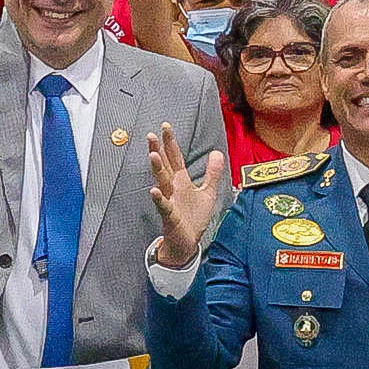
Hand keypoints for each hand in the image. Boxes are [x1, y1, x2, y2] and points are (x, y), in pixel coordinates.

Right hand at [144, 125, 229, 266]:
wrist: (187, 242)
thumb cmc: (194, 218)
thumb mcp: (207, 193)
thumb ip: (212, 173)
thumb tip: (217, 152)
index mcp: (181, 181)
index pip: (175, 158)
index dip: (171, 142)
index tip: (165, 126)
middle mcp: (173, 188)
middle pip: (165, 165)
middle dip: (158, 150)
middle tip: (151, 134)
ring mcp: (169, 201)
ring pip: (162, 182)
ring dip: (157, 168)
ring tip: (152, 154)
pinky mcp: (170, 215)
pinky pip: (163, 205)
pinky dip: (159, 198)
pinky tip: (154, 190)